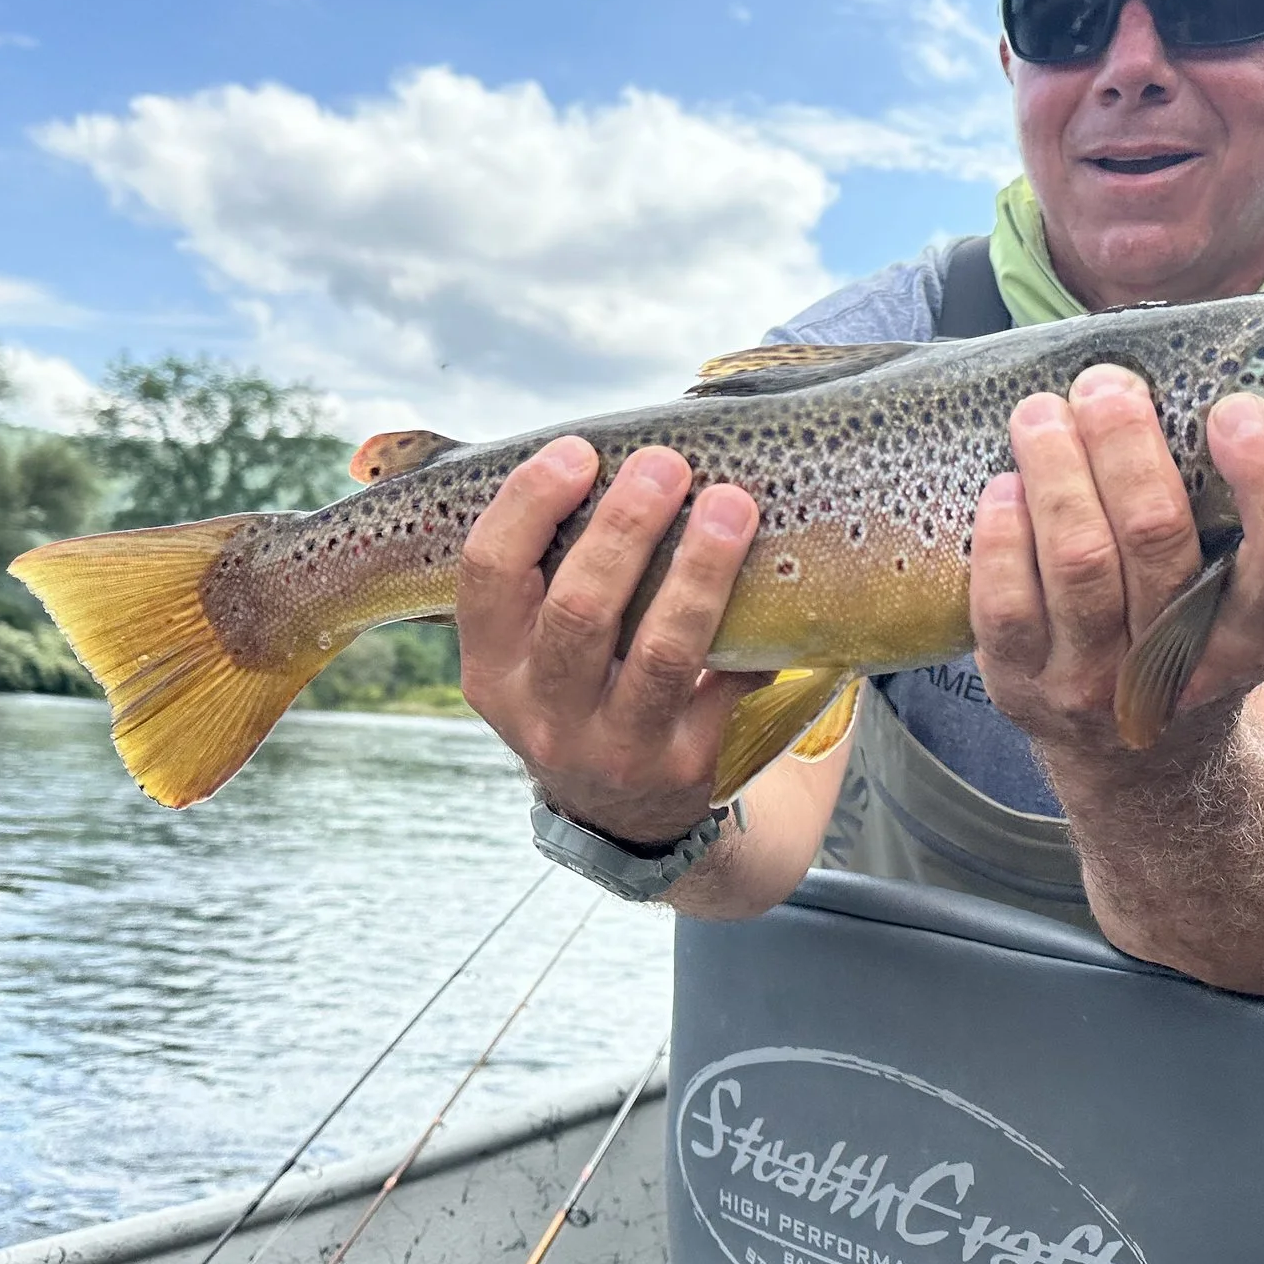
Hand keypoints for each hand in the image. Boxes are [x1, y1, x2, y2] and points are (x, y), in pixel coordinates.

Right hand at [457, 437, 769, 846]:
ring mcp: (617, 747)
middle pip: (579, 608)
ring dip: (700, 571)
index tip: (578, 452)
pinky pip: (729, 686)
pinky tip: (774, 583)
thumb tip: (619, 454)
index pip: (488, 574)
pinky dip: (754, 633)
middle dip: (625, 527)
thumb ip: (550, 567)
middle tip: (668, 465)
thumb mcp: (532, 647)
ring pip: (662, 652)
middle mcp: (544, 713)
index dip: (529, 505)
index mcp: (493, 668)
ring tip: (733, 506)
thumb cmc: (582, 685)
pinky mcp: (687, 768)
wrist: (621, 812)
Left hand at [969, 365, 1263, 774]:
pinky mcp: (1022, 690)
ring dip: (1056, 470)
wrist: (1140, 764)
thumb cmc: (1188, 634)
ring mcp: (1096, 687)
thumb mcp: (1237, 595)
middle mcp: (1183, 669)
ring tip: (1041, 412)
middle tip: (1107, 384)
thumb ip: (1231, 514)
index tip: (1236, 409)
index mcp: (1257, 637)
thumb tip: (1189, 381)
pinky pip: (1004, 605)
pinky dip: (1002, 535)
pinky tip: (1004, 486)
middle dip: (1126, 444)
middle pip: (1157, 539)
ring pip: (1078, 561)